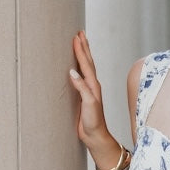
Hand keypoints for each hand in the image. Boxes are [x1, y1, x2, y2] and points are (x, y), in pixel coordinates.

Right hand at [68, 30, 109, 151]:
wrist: (96, 136)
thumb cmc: (93, 122)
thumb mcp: (88, 104)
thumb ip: (82, 87)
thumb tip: (72, 71)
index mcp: (93, 85)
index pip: (85, 63)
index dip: (80, 50)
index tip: (76, 37)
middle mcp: (92, 85)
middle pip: (87, 61)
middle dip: (83, 47)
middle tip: (79, 33)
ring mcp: (88, 90)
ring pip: (85, 67)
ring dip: (82, 54)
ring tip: (79, 43)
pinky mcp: (83, 96)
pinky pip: (81, 76)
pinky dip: (78, 67)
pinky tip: (74, 66)